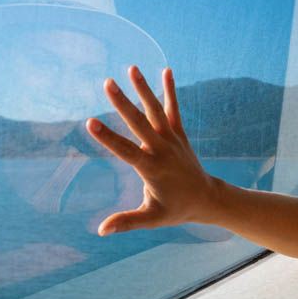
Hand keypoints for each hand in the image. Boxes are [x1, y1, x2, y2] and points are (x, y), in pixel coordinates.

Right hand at [85, 66, 217, 235]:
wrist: (207, 198)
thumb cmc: (176, 209)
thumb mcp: (152, 218)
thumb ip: (127, 221)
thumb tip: (101, 230)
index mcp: (152, 169)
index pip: (126, 151)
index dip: (108, 138)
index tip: (91, 122)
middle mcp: (162, 150)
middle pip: (140, 124)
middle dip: (123, 103)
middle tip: (107, 83)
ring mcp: (172, 139)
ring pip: (157, 111)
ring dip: (144, 89)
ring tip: (132, 68)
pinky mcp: (180, 134)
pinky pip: (174, 110)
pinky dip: (170, 91)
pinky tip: (166, 70)